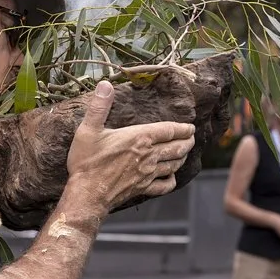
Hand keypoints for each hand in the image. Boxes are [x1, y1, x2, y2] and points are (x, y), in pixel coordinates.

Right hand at [65, 82, 195, 212]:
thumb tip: (105, 84)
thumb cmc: (87, 162)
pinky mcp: (143, 189)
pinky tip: (171, 177)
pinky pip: (164, 186)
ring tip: (185, 153)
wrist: (86, 194)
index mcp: (139, 138)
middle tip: (192, 138)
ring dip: (182, 157)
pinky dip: (171, 180)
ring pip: (173, 164)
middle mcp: (148, 156)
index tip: (190, 127)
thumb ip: (99, 107)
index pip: (168, 131)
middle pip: (176, 148)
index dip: (182, 128)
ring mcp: (148, 174)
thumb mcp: (88, 130)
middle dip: (187, 142)